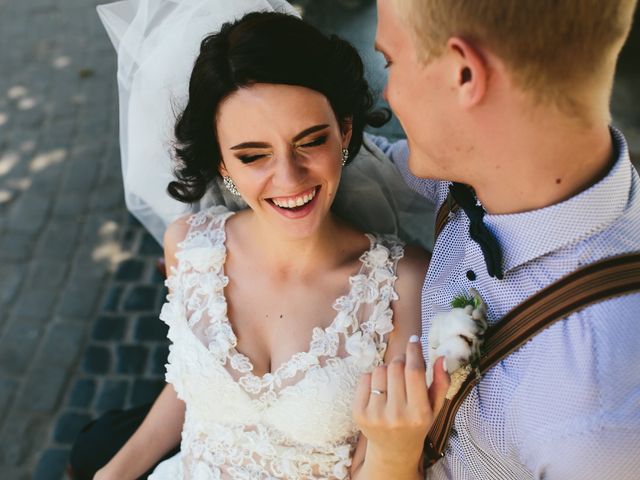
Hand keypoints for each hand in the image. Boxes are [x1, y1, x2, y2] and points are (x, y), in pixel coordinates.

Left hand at [353, 336, 449, 464]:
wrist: (393, 450)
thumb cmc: (417, 423)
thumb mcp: (434, 407)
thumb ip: (441, 382)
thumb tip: (441, 358)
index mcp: (419, 414)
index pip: (414, 372)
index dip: (414, 351)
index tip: (415, 340)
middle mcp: (396, 416)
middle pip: (396, 367)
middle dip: (401, 360)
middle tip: (405, 366)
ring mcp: (375, 415)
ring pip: (379, 370)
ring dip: (387, 370)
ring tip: (393, 383)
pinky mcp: (358, 413)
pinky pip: (364, 378)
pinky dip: (373, 378)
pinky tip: (381, 391)